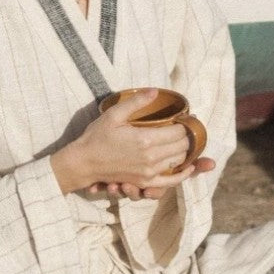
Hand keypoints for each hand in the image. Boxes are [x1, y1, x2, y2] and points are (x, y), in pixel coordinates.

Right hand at [51, 89, 207, 194]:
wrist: (84, 162)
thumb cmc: (97, 137)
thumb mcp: (114, 114)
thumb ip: (136, 102)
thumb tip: (155, 91)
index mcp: (146, 139)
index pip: (178, 131)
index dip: (186, 123)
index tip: (187, 117)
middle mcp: (151, 157)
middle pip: (182, 146)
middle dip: (188, 136)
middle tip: (186, 127)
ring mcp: (149, 172)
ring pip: (179, 160)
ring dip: (185, 150)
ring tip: (184, 140)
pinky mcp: (145, 182)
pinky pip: (171, 181)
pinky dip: (183, 175)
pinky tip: (189, 168)